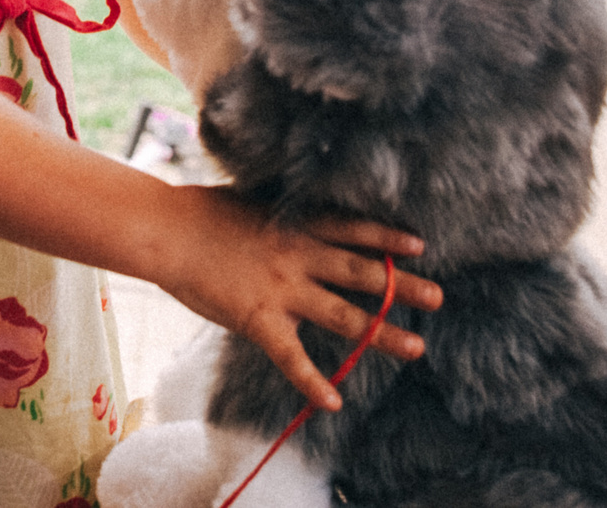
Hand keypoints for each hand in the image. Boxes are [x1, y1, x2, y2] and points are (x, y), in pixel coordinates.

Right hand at [154, 186, 440, 410]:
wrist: (167, 230)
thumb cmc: (200, 212)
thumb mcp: (250, 203)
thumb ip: (278, 218)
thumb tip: (289, 218)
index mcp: (296, 226)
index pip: (352, 230)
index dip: (386, 238)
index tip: (419, 246)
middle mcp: (299, 255)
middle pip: (363, 273)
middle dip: (403, 286)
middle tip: (439, 296)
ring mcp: (282, 289)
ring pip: (344, 314)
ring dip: (382, 332)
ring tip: (416, 347)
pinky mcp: (259, 318)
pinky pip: (292, 357)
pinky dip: (314, 382)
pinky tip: (334, 402)